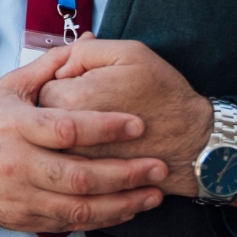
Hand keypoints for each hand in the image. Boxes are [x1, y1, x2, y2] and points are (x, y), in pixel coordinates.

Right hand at [0, 45, 167, 231]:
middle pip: (79, 176)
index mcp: (16, 126)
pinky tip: (127, 208)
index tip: (138, 124)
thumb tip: (84, 41)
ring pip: (79, 207)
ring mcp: (21, 196)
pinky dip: (103, 219)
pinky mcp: (25, 219)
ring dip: (122, 203)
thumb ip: (48, 67)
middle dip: (125, 174)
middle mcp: (18, 164)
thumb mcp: (9, 87)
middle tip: (159, 167)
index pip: (66, 129)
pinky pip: (71, 223)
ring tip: (153, 194)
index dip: (105, 127)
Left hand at [37, 37, 236, 209]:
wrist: (194, 144)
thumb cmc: (164, 95)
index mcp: (70, 100)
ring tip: (95, 129)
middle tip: (92, 105)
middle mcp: (67, 137)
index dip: (64, 81)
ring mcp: (76, 164)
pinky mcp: (88, 185)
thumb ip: (85, 51)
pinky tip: (100, 150)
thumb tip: (61, 62)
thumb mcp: (129, 53)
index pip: (43, 87)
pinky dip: (79, 159)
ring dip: (67, 137)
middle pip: (43, 119)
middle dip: (61, 109)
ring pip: (53, 146)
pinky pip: (68, 169)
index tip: (85, 82)